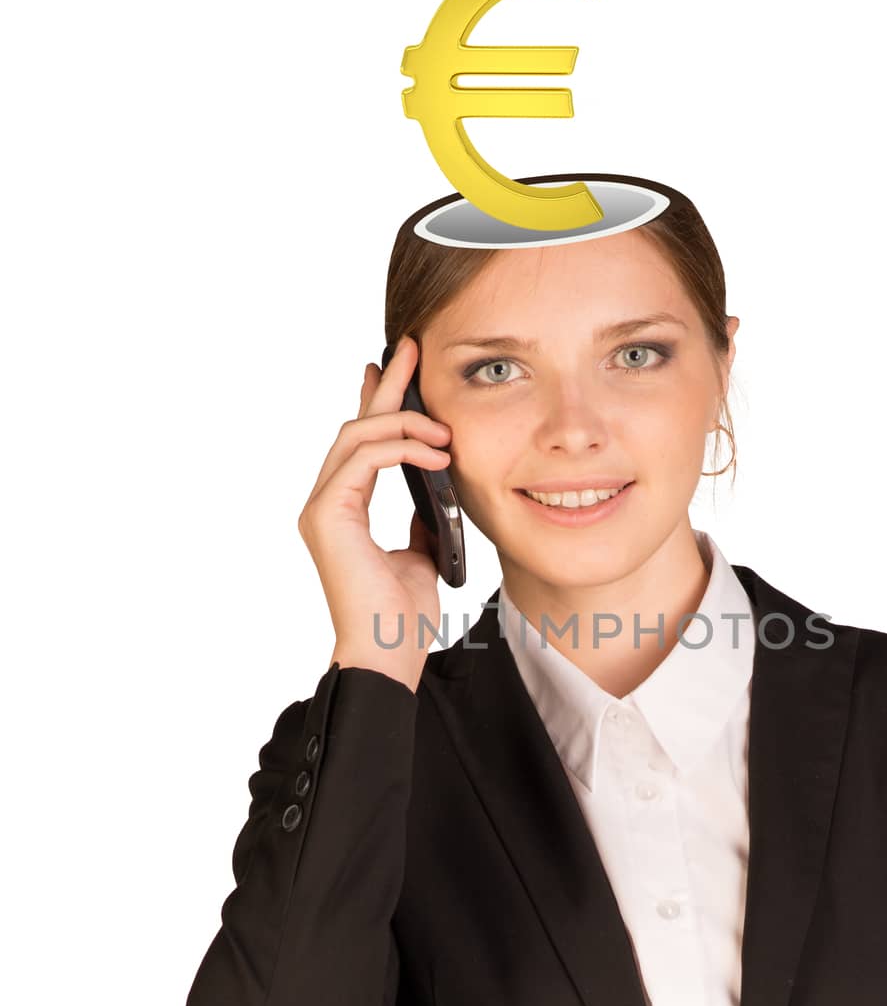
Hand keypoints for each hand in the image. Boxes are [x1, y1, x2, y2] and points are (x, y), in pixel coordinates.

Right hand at [297, 336, 452, 687]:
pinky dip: (402, 447)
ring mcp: (322, 507)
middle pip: (355, 427)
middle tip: (412, 349)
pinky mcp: (327, 515)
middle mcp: (326, 503)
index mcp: (344, 509)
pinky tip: (437, 454)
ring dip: (404, 421)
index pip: (361, 444)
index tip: (401, 370)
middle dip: (387, 385)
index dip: (380, 403)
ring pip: (356, 436)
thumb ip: (421, 521)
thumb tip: (436, 495)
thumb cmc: (403, 617)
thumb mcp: (422, 555)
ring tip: (444, 429)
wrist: (389, 655)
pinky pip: (364, 458)